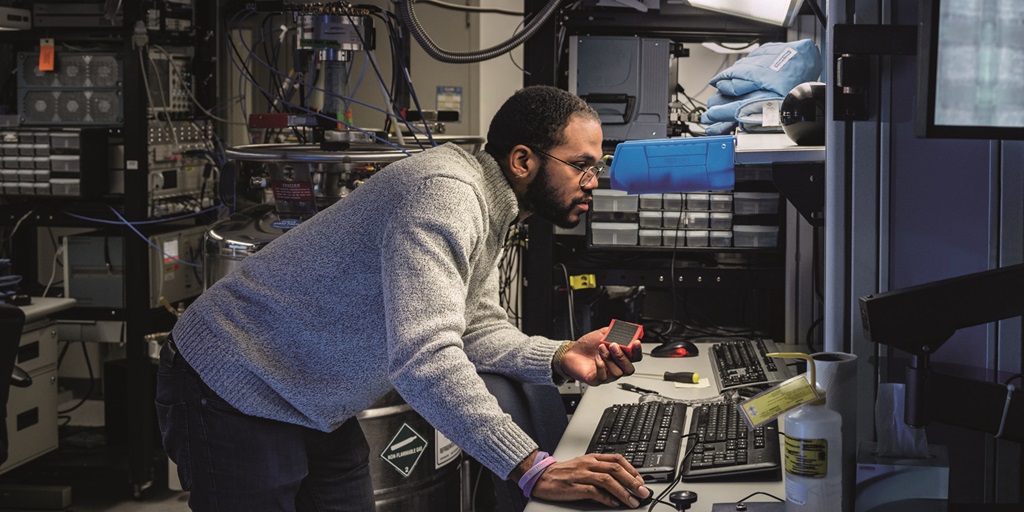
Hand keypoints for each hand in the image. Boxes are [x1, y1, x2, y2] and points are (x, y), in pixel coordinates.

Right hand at [531, 453, 650, 507]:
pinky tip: (614, 503)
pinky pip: (594, 492)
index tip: (641, 481)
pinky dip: (606, 498)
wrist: (541, 476)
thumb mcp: (583, 465)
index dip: (632, 469)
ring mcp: (581, 475)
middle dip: (632, 481)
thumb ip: (600, 470)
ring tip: (632, 501)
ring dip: (623, 492)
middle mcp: (588, 464)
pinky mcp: (574, 487)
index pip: (617, 459)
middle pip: (615, 469)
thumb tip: (620, 482)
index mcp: (592, 458)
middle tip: (643, 492)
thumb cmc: (563, 472)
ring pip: (607, 480)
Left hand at [559, 327, 638, 385]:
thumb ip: (613, 331)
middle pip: (629, 368)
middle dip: (623, 357)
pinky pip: (604, 377)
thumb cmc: (586, 346)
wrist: (570, 353)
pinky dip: (601, 366)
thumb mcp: (601, 334)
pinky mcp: (597, 380)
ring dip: (609, 359)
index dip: (637, 351)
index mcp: (620, 356)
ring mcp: (607, 375)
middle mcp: (615, 367)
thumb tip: (623, 328)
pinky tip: (597, 358)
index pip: (635, 357)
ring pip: (617, 373)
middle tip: (613, 345)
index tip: (636, 342)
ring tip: (601, 348)